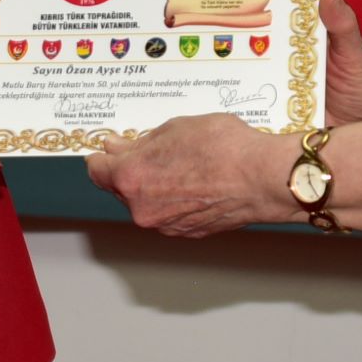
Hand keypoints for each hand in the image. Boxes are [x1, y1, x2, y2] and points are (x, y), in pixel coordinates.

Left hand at [87, 114, 298, 237]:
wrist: (264, 178)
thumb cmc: (225, 149)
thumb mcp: (175, 129)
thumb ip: (140, 143)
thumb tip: (118, 148)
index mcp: (132, 178)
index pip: (97, 171)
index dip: (103, 157)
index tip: (109, 150)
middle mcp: (143, 208)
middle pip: (121, 188)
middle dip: (132, 170)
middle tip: (154, 151)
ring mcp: (165, 225)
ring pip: (146, 202)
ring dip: (155, 186)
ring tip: (184, 164)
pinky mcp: (186, 233)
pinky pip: (169, 214)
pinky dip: (174, 200)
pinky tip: (195, 181)